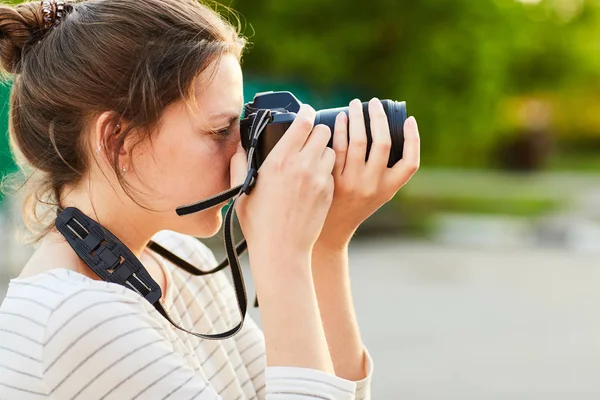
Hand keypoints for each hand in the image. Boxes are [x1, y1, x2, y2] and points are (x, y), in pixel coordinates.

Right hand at [231, 104, 336, 259]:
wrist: (282, 250)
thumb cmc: (259, 224)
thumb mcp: (242, 191)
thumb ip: (240, 165)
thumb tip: (238, 149)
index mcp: (279, 161)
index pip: (303, 123)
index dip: (305, 114)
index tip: (305, 113)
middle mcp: (302, 166)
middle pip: (323, 131)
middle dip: (317, 131)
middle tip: (310, 137)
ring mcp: (319, 179)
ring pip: (331, 150)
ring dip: (323, 151)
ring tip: (313, 160)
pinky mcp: (328, 192)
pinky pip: (332, 172)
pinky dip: (326, 171)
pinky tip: (314, 181)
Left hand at [316, 98, 419, 249]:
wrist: (330, 228)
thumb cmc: (355, 204)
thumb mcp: (377, 192)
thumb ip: (384, 169)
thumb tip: (383, 128)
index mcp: (389, 188)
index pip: (411, 163)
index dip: (414, 139)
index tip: (409, 120)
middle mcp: (374, 185)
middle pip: (383, 144)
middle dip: (379, 118)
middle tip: (375, 103)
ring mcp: (353, 183)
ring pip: (359, 142)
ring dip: (358, 118)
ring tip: (356, 104)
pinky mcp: (333, 179)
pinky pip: (338, 148)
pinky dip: (340, 129)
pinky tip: (340, 118)